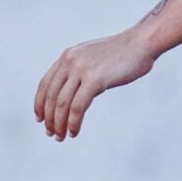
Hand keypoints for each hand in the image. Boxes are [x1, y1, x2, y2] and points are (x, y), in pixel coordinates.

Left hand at [34, 27, 157, 140]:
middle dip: (49, 118)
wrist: (141, 43)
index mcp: (67, 56)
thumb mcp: (93, 58)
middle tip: (51, 133)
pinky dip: (73, 123)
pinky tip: (74, 132)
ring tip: (61, 137)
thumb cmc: (122, 54)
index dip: (40, 103)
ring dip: (59, 124)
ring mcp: (81, 70)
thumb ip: (80, 71)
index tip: (40, 118)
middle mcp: (70, 62)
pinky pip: (77, 107)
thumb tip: (74, 93)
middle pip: (50, 96)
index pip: (45, 83)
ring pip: (61, 104)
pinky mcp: (95, 80)